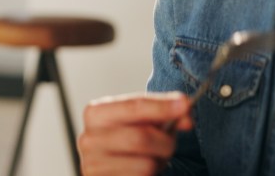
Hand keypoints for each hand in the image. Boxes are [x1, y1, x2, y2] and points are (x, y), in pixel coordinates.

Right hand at [78, 91, 192, 175]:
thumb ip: (165, 113)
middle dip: (165, 142)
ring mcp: (93, 164)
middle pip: (141, 136)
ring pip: (145, 164)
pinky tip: (141, 172)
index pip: (133, 106)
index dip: (161, 106)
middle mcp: (89, 138)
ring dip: (158, 163)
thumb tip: (185, 115)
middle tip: (169, 144)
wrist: (114, 168)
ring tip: (150, 160)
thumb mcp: (146, 123)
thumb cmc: (130, 143)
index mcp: (96, 113)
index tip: (184, 105)